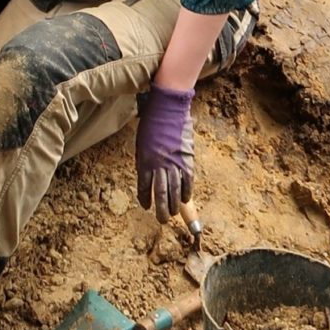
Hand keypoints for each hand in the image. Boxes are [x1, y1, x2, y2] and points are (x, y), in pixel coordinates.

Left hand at [135, 84, 195, 221]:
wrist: (168, 109)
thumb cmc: (152, 124)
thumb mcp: (142, 143)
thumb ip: (145, 161)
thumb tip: (148, 176)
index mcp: (145, 160)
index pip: (144, 186)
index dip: (145, 198)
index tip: (146, 206)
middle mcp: (159, 165)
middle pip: (160, 193)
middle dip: (160, 209)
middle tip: (162, 220)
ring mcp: (174, 163)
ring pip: (174, 191)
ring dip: (173, 205)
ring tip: (172, 215)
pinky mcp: (187, 160)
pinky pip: (187, 181)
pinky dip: (186, 192)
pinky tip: (183, 200)